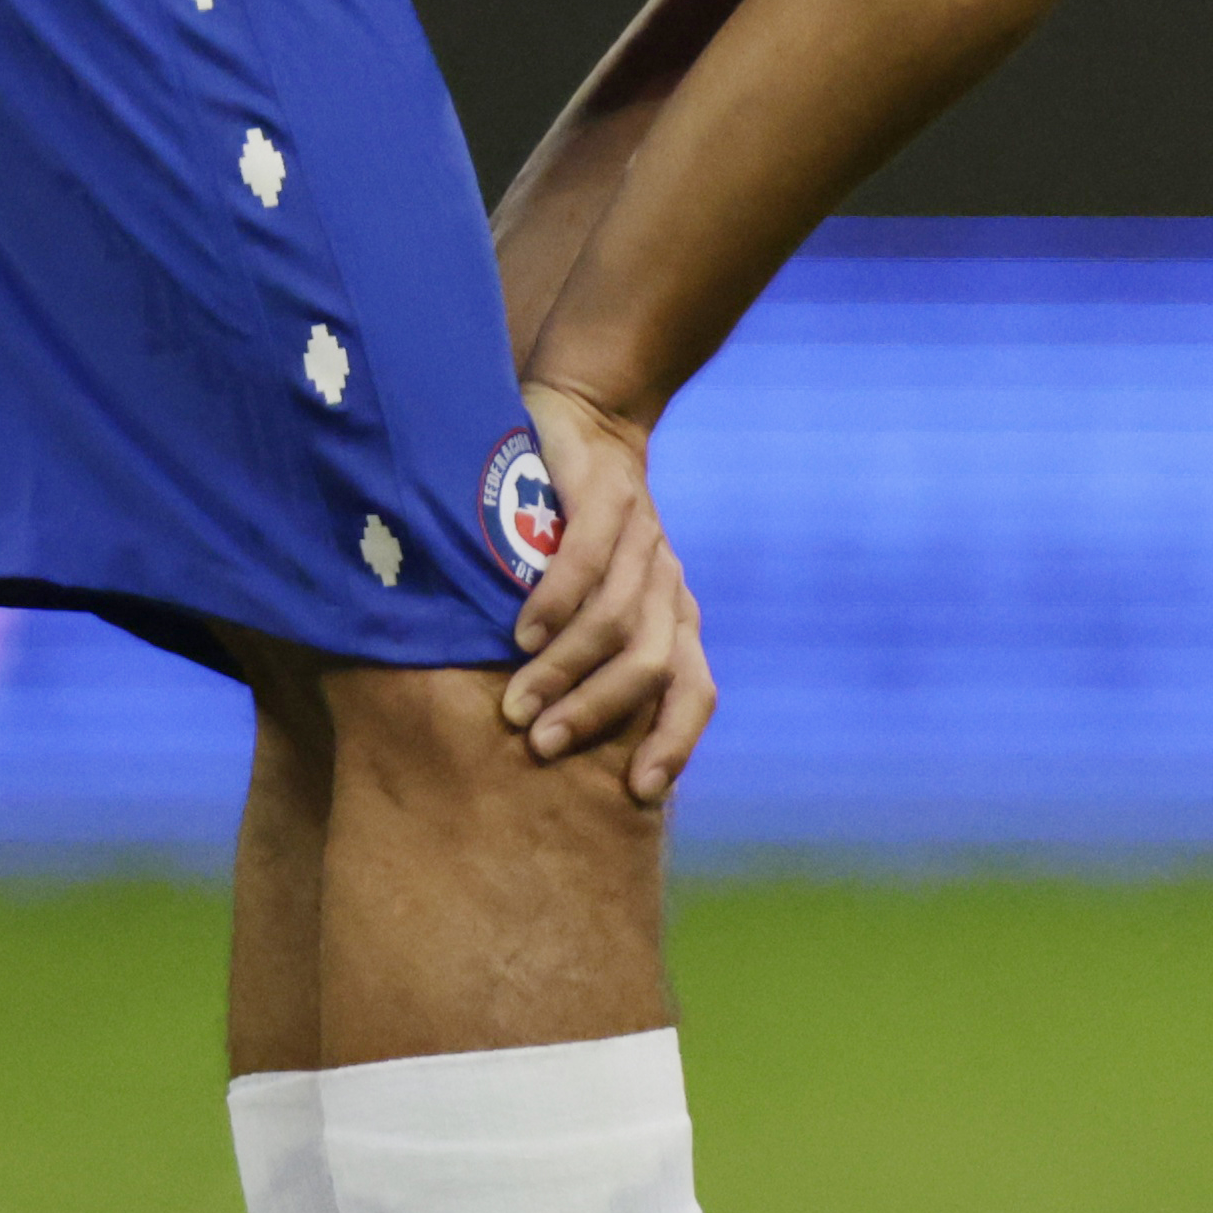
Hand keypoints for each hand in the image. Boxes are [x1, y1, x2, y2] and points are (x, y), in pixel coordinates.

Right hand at [501, 380, 719, 804]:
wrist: (580, 419)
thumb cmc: (568, 533)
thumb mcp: (590, 600)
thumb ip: (587, 657)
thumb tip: (552, 747)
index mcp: (674, 617)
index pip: (695, 691)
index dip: (675, 742)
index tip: (639, 793)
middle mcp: (668, 583)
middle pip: (653, 665)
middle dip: (598, 713)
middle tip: (541, 746)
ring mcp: (642, 537)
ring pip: (618, 620)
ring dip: (566, 669)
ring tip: (517, 704)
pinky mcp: (608, 494)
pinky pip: (589, 559)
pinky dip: (558, 602)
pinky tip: (522, 634)